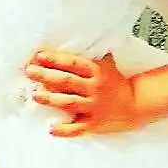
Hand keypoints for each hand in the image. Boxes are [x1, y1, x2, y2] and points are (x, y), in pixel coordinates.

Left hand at [24, 49, 140, 134]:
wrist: (136, 105)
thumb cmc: (116, 82)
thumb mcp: (106, 64)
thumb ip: (90, 55)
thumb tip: (75, 38)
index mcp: (96, 72)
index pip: (73, 63)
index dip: (56, 59)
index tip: (39, 56)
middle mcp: (94, 89)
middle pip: (67, 81)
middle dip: (46, 76)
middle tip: (30, 71)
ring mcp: (93, 107)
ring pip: (69, 103)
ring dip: (51, 99)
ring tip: (35, 94)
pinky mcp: (94, 124)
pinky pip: (78, 128)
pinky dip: (65, 130)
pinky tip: (51, 128)